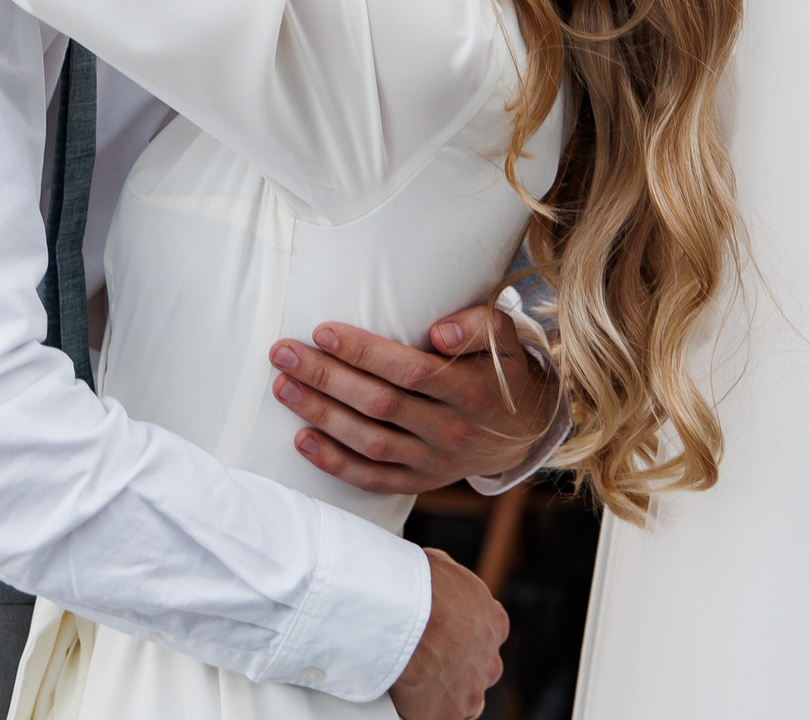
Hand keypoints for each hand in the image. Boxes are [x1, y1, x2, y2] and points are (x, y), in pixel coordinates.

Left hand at [270, 305, 558, 494]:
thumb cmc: (503, 370)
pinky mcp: (421, 481)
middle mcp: (451, 430)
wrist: (526, 429)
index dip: (363, 352)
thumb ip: (477, 327)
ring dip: (321, 415)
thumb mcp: (504, 338)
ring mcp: (434, 461)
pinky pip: (373, 479)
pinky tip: (302, 440)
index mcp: (470, 391)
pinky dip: (335, 463)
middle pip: (379, 405)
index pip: (409, 371)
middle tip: (283, 353)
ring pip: (369, 442)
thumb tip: (440, 332)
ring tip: (284, 387)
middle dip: (325, 378)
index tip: (322, 331)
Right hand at [389, 547, 505, 719]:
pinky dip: (423, 710)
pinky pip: (438, 717)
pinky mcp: (450, 713)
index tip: (441, 636)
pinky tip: (405, 695)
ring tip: (412, 678)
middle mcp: (490, 659)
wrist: (405, 611)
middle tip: (424, 658)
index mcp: (493, 622)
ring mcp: (473, 689)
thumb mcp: (442, 567)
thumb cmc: (419, 584)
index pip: (485, 637)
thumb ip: (449, 586)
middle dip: (455, 667)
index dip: (461, 638)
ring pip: (464, 699)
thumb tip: (434, 578)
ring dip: (443, 692)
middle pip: (477, 670)